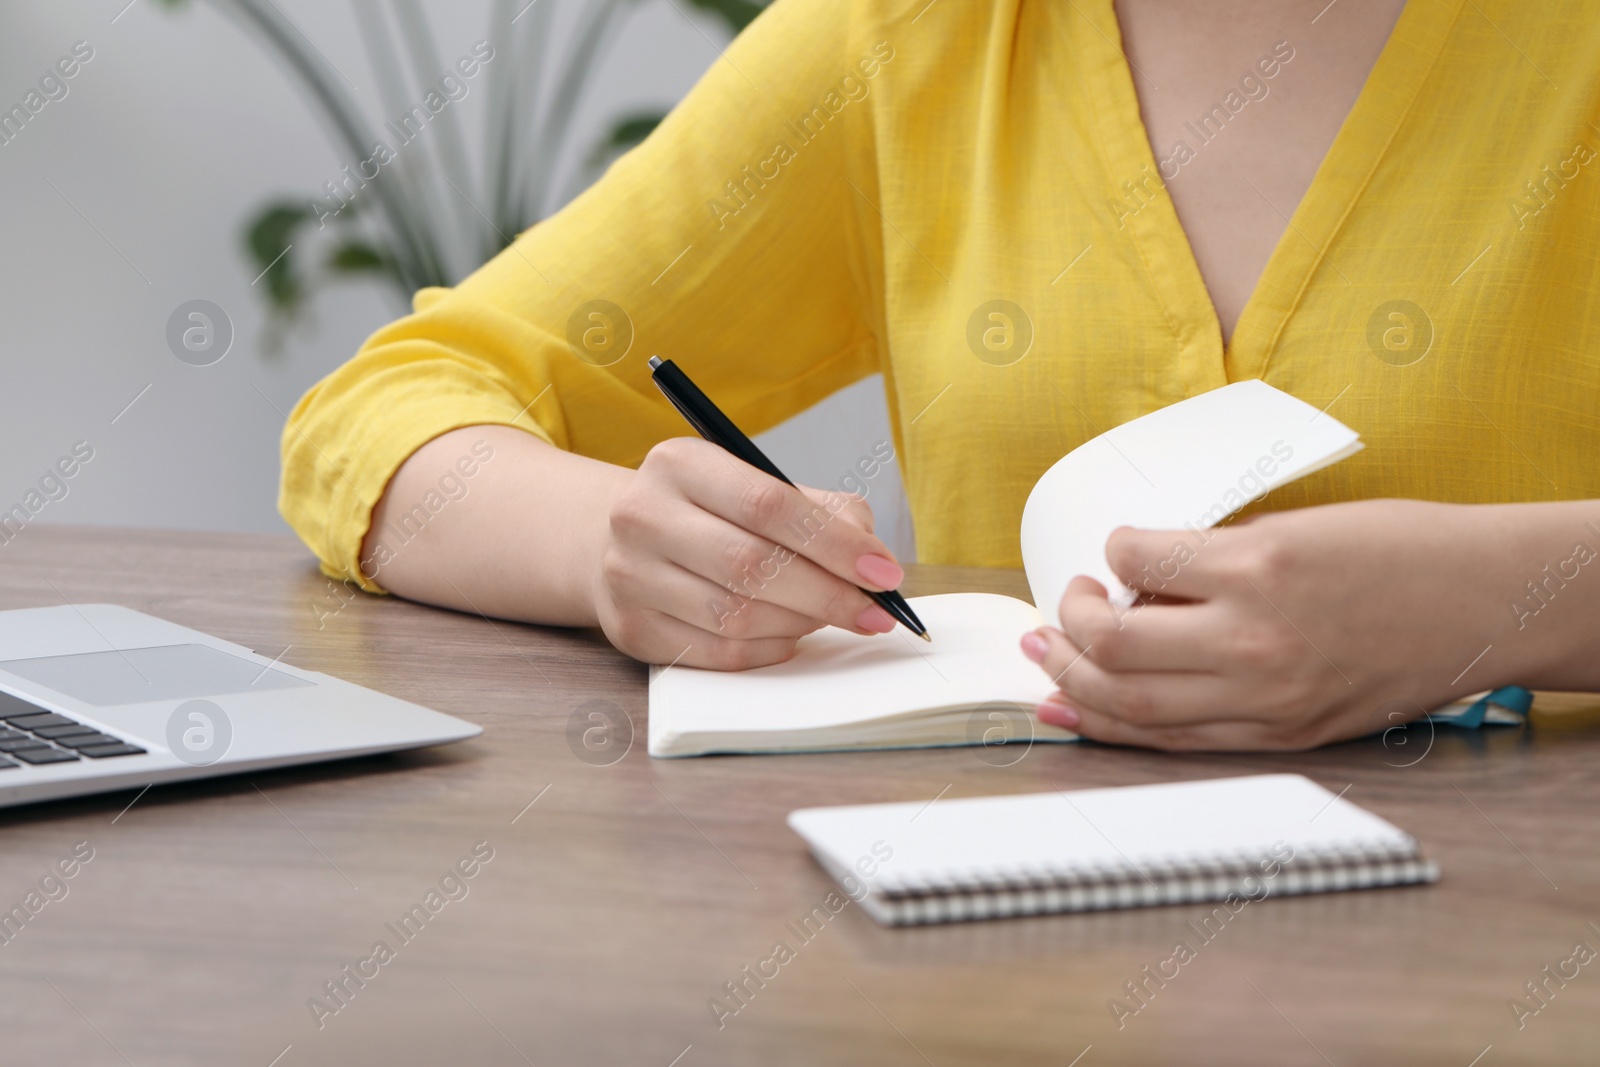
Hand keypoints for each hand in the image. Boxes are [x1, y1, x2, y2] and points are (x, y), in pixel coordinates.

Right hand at [592, 437, 904, 668]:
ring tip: (827, 615)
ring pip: (737, 616)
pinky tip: (789, 633)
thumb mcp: (761, 486)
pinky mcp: (632, 629)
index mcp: (680, 463)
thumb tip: (875, 563)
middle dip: (828, 594)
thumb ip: (825, 513)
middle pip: (752, 565)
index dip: (834, 544)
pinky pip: (720, 654)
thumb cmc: (714, 513)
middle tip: (875, 611)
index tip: (884, 572)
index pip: (768, 505)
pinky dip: (771, 648)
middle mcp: (643, 515)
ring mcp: (629, 576)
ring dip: (801, 623)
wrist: (625, 541)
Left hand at [1019, 499, 1528, 749]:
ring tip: (1046, 655)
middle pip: (1115, 645)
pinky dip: (1111, 727)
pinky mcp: (1279, 736)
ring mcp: (1267, 698)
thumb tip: (1136, 578)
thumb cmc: (1397, 550)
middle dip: (1067, 622)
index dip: (1110, 550)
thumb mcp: (1295, 527)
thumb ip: (1213, 556)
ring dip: (1072, 679)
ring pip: (1132, 704)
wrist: (1483, 603)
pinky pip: (1174, 739)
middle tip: (1058, 606)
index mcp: (1259, 566)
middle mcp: (1255, 639)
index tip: (1113, 549)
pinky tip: (1072, 709)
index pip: (1136, 559)